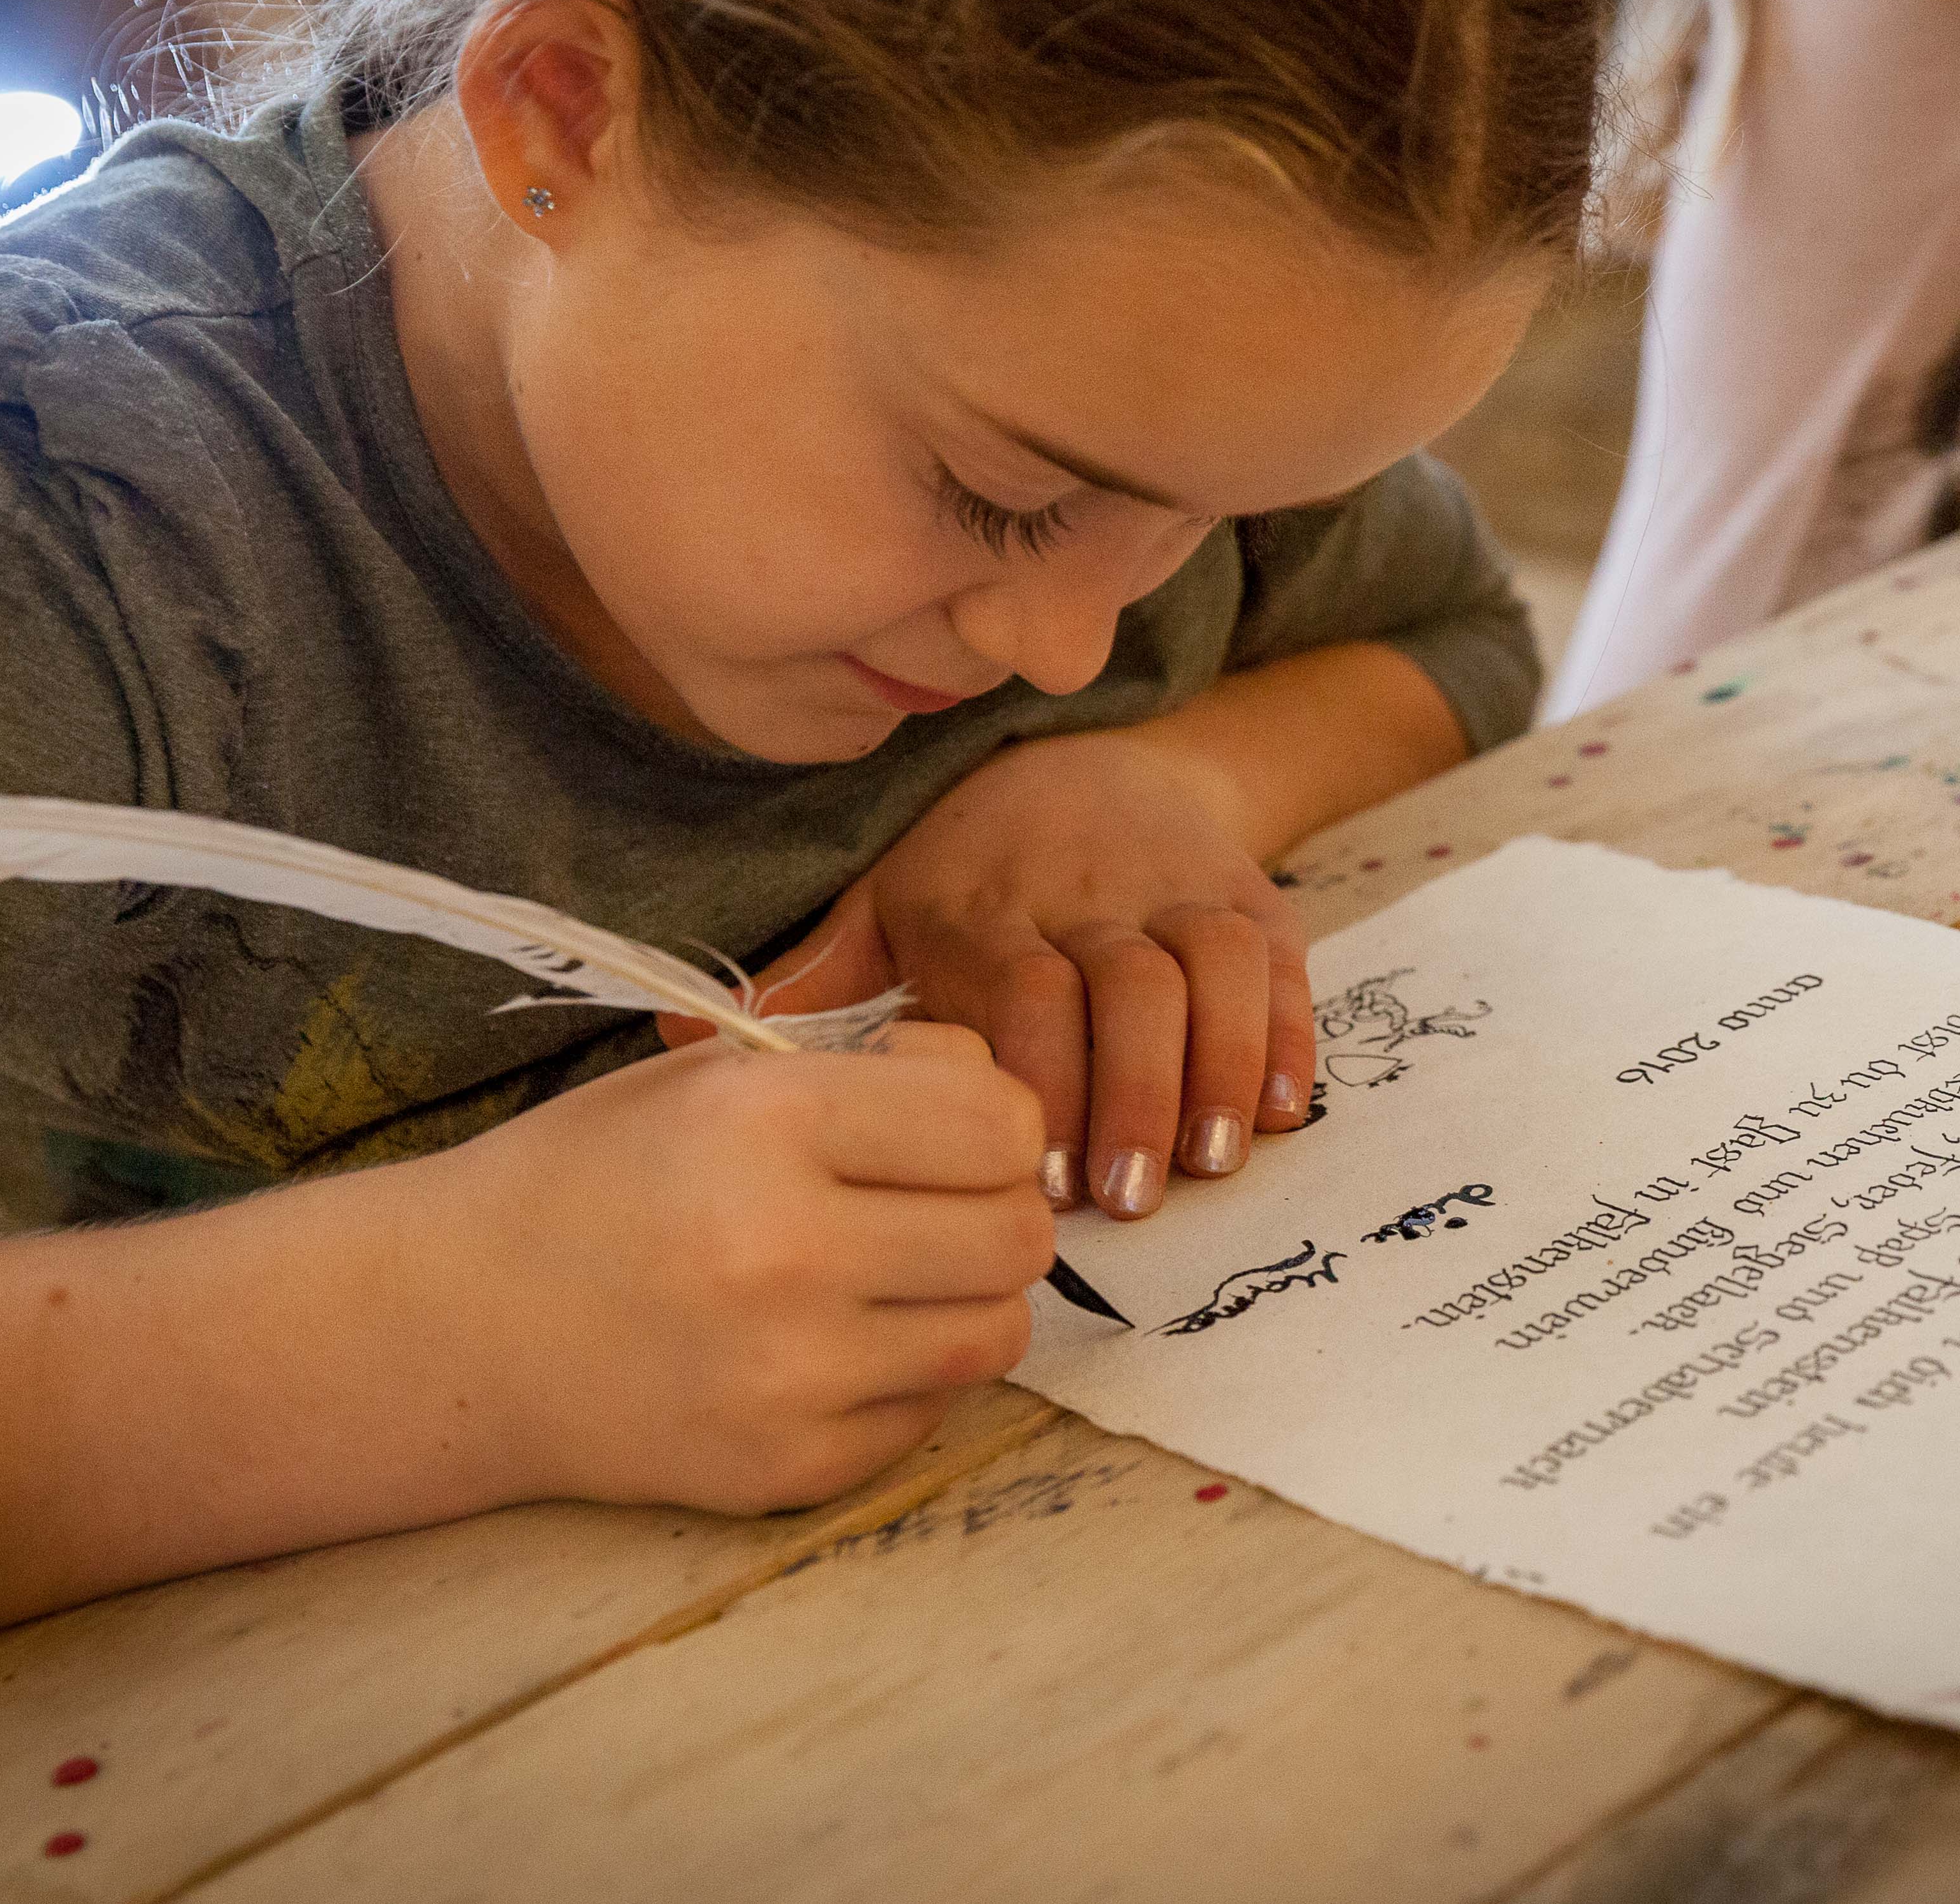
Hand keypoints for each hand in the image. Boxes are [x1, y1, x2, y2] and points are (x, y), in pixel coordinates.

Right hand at [445, 1023, 1051, 1514]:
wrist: (458, 1327)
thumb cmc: (595, 1177)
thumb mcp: (714, 1075)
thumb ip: (873, 1073)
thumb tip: (1004, 1102)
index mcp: (766, 1122)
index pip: (1001, 1125)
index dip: (994, 1122)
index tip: (947, 1130)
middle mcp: (785, 1250)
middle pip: (1017, 1235)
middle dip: (993, 1211)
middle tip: (931, 1208)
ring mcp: (790, 1374)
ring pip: (997, 1333)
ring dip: (966, 1299)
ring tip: (893, 1277)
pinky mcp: (788, 1466)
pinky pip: (931, 1413)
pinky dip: (906, 1376)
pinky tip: (830, 1347)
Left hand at [677, 728, 1315, 1221]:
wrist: (1097, 759)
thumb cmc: (972, 866)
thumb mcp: (883, 903)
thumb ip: (811, 980)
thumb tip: (670, 1032)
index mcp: (987, 901)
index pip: (1022, 989)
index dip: (1039, 1079)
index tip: (1035, 1178)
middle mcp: (1087, 887)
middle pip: (1125, 985)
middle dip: (1132, 1093)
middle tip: (1128, 1200)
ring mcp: (1176, 887)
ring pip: (1213, 970)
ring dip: (1219, 1067)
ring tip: (1214, 1163)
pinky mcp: (1248, 893)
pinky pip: (1280, 960)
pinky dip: (1288, 1033)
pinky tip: (1286, 1111)